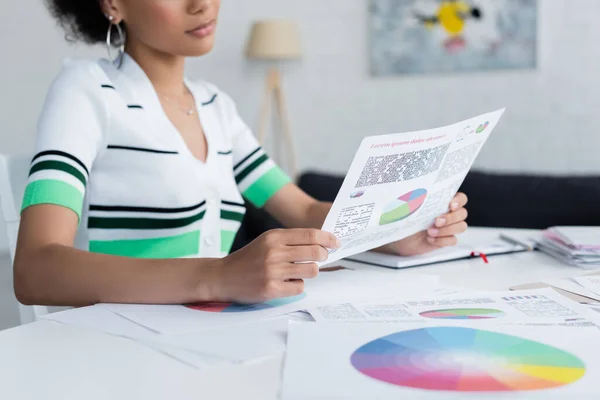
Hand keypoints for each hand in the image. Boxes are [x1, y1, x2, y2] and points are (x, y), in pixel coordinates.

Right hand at [211, 229, 339, 303]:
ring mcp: (272, 271)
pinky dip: (297, 285)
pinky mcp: (270, 289)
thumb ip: (290, 240)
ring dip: (310, 272)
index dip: (328, 239)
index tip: (336, 242)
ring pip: (311, 271)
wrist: (223, 276)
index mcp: (274, 236)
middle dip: (323, 256)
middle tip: (321, 258)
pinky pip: (300, 287)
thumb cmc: (248, 259)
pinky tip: (287, 283)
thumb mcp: (267, 241)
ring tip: (299, 272)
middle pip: (315, 252)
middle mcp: (274, 252)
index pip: (310, 235)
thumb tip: (321, 243)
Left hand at [377, 193, 468, 256]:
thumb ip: (418, 198)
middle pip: (463, 213)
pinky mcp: (445, 239)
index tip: (450, 205)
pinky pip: (453, 240)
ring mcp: (449, 227)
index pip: (461, 198)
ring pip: (461, 226)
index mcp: (443, 202)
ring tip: (430, 232)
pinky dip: (442, 240)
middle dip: (451, 218)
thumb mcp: (410, 206)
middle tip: (436, 221)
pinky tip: (429, 239)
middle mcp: (449, 213)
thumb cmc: (405, 218)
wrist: (400, 237)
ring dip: (447, 230)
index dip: (459, 201)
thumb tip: (416, 189)